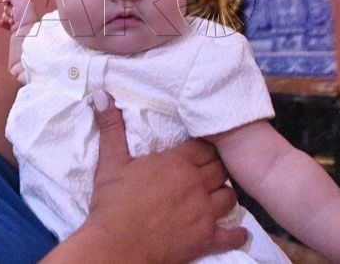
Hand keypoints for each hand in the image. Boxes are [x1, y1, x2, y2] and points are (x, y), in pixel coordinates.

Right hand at [0, 0, 36, 31]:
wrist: (25, 30)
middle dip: (8, 10)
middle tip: (13, 13)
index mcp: (23, 5)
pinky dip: (2, 23)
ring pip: (5, 16)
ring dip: (6, 18)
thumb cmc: (25, 15)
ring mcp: (16, 21)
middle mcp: (20, 12)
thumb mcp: (20, 2)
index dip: (7, 0)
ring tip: (12, 21)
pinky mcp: (13, 28)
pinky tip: (0, 23)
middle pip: (7, 7)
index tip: (5, 0)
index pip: (12, 0)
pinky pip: (4, 24)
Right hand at [84, 90, 246, 262]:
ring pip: (229, 197)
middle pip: (219, 169)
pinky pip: (231, 235)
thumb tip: (101, 94)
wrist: (117, 246)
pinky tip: (237, 232)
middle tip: (208, 170)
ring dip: (224, 194)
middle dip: (215, 168)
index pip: (203, 147)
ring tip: (215, 194)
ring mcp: (204, 212)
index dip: (203, 147)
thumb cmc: (113, 203)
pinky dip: (236, 233)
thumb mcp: (111, 161)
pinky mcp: (206, 239)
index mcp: (177, 163)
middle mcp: (196, 184)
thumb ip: (111, 127)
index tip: (200, 149)